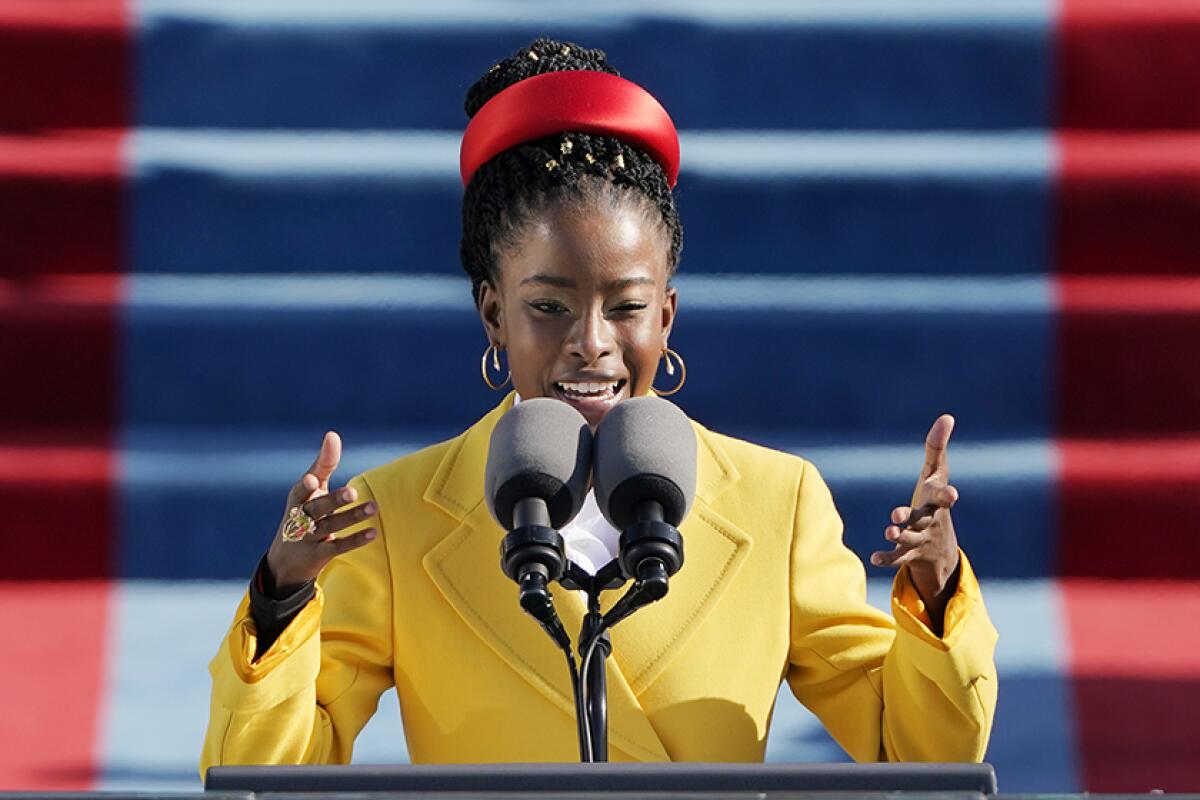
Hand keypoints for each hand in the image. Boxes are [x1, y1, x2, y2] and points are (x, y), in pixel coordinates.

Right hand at [266, 431, 377, 590]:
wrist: (285, 561)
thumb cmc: (303, 513)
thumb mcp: (309, 490)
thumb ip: (323, 464)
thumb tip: (332, 435)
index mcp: (297, 500)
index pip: (300, 491)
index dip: (306, 486)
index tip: (313, 479)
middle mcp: (300, 518)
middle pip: (317, 508)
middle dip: (334, 500)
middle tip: (353, 492)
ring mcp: (309, 538)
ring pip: (331, 526)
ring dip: (352, 517)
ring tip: (373, 507)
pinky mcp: (320, 555)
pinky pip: (338, 547)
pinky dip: (355, 540)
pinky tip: (373, 532)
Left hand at [870, 414, 961, 628]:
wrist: (941, 550)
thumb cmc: (935, 502)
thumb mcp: (936, 475)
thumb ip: (938, 447)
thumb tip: (947, 417)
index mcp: (937, 503)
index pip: (943, 498)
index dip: (947, 496)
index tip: (952, 494)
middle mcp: (930, 522)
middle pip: (924, 519)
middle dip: (913, 517)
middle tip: (896, 514)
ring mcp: (920, 539)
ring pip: (910, 539)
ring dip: (899, 535)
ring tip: (889, 530)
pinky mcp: (908, 554)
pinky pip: (898, 559)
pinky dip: (887, 559)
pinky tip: (873, 558)